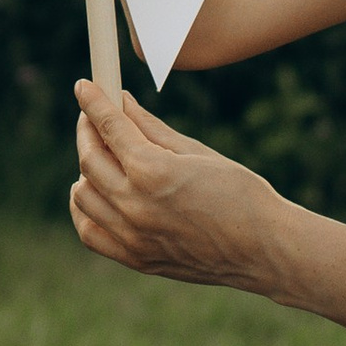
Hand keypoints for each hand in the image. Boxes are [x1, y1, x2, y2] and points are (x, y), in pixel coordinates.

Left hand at [70, 85, 281, 290]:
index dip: (93, 101)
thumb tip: (123, 102)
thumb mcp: (197, 152)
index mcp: (153, 171)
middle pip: (89, 159)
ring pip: (82, 196)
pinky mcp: (136, 259)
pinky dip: (84, 210)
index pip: (109, 126)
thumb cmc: (240, 193)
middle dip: (87, 131)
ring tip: (103, 158)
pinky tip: (96, 194)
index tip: (84, 86)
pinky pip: (90, 233)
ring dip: (85, 171)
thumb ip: (152, 128)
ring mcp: (132, 237)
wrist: (263, 248)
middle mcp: (135, 205)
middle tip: (92, 119)